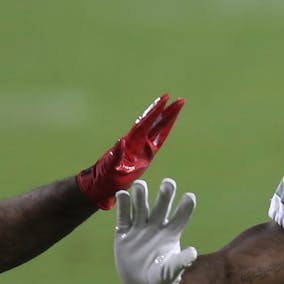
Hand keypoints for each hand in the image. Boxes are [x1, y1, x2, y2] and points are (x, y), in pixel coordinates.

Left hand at [76, 94, 183, 209]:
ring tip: (178, 105)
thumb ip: (116, 155)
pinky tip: (170, 122)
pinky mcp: (146, 154)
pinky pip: (158, 139)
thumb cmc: (106, 175)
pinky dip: (165, 130)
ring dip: (168, 117)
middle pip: (155, 122)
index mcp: (132, 142)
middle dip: (167, 111)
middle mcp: (138, 141)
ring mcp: (142, 146)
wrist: (104, 183)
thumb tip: (121, 141)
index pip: (146, 123)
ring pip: (158, 128)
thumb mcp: (110, 166)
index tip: (165, 100)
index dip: (155, 112)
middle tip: (179, 100)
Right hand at [114, 178, 197, 283]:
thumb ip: (180, 263)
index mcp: (171, 234)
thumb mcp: (170, 273)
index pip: (180, 217)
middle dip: (165, 195)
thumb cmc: (160, 279)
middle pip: (161, 206)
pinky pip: (123, 216)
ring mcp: (140, 227)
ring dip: (141, 195)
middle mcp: (156, 226)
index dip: (185, 207)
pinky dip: (123, 205)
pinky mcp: (124, 232)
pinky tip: (122, 194)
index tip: (190, 196)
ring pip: (141, 206)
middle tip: (168, 184)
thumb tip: (193, 253)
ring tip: (140, 185)